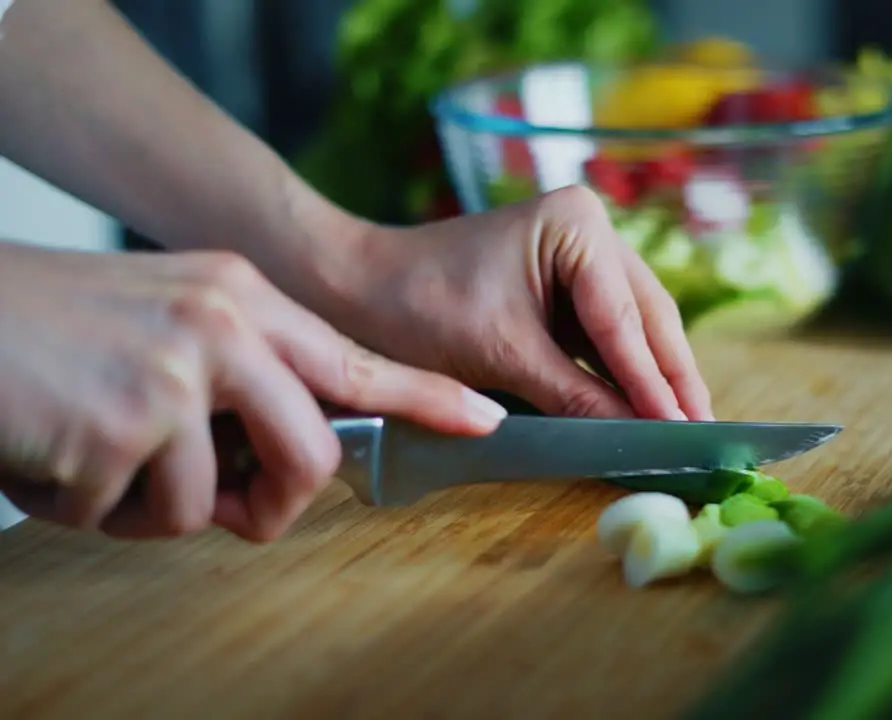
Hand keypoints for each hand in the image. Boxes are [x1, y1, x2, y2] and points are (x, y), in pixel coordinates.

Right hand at [0, 244, 506, 541]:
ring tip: (90, 453)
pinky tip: (52, 453)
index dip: (425, 398)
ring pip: (209, 502)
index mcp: (240, 298)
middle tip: (215, 505)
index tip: (484, 421)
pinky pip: (135, 515)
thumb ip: (234, 379)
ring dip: (145, 505)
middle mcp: (224, 325)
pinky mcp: (128, 422)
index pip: (355, 361)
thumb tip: (275, 466)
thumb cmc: (47, 324)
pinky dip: (89, 507)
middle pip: (311, 454)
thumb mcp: (162, 320)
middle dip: (270, 503)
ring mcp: (180, 372)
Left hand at [327, 185, 714, 421]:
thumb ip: (577, 397)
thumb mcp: (504, 356)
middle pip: (646, 317)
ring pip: (635, 327)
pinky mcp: (569, 285)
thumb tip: (638, 441)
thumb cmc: (420, 306)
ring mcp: (583, 255)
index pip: (623, 318)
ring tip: (688, 431)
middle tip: (705, 435)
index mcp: (577, 223)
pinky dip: (624, 374)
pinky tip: (648, 411)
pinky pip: (608, 335)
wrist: (358, 288)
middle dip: (671, 379)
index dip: (654, 382)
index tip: (685, 431)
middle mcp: (592, 229)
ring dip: (656, 379)